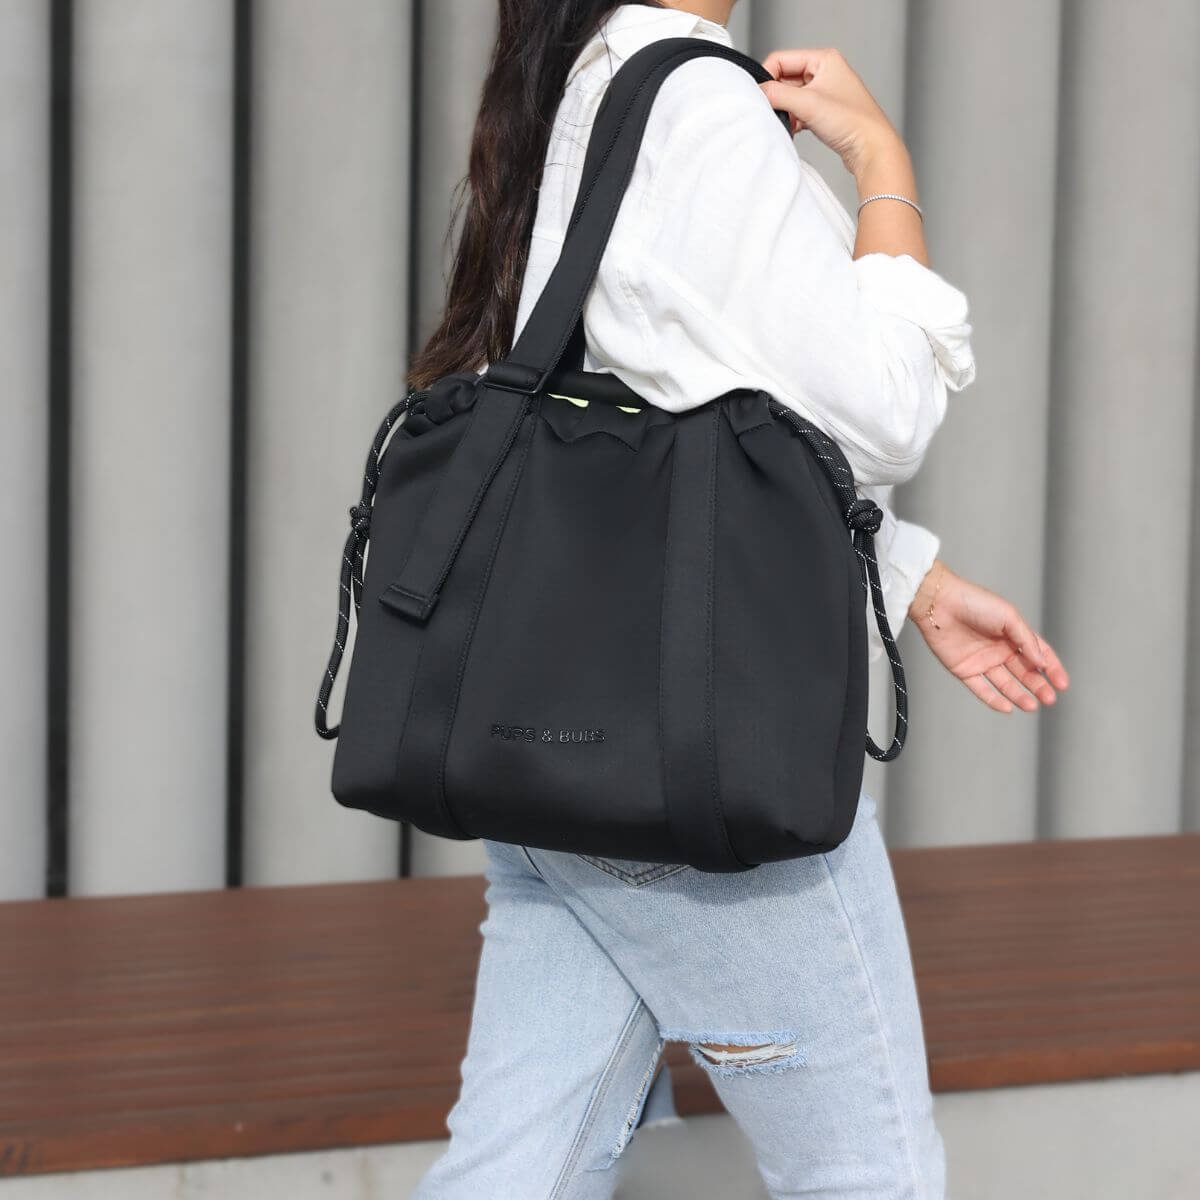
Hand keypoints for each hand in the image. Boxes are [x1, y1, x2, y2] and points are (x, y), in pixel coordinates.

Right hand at [758, 46, 901, 176]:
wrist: (871, 149)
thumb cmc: (852, 121)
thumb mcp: (808, 103)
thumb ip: (777, 95)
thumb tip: (757, 92)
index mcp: (824, 59)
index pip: (781, 59)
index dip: (767, 77)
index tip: (761, 97)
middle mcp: (825, 71)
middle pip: (785, 78)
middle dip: (777, 97)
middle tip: (775, 112)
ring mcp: (825, 92)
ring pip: (791, 97)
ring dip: (784, 111)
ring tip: (788, 123)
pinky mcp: (824, 111)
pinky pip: (798, 111)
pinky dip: (792, 121)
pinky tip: (794, 131)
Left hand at [907, 560, 1069, 712]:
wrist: (939, 603)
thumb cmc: (974, 602)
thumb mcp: (1009, 616)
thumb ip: (1027, 640)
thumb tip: (1042, 662)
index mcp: (1013, 634)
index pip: (1038, 654)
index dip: (1052, 669)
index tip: (1062, 684)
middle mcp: (999, 649)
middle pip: (1024, 672)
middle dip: (1038, 686)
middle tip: (1049, 698)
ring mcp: (982, 660)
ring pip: (1005, 683)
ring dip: (1019, 695)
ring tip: (1032, 705)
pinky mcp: (964, 669)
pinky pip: (981, 688)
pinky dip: (994, 699)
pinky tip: (1008, 707)